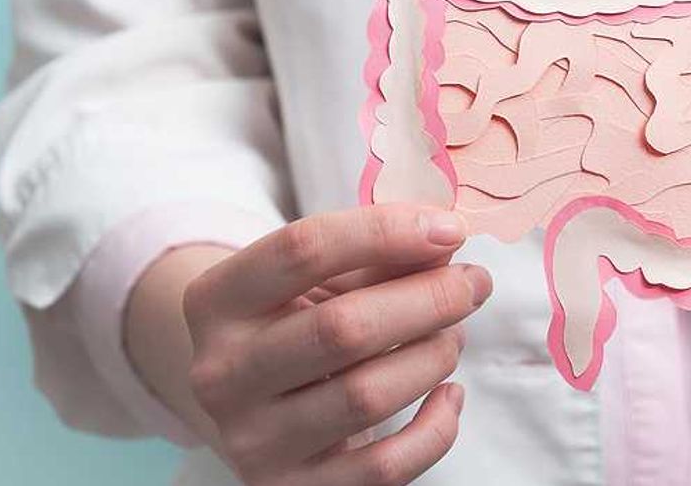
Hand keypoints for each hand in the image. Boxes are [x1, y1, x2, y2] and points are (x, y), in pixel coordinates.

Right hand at [180, 204, 489, 484]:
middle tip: (474, 284)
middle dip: (428, 299)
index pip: (303, 250)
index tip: (449, 228)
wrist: (256, 410)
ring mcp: (253, 441)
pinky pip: (385, 467)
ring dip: (433, 357)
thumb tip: (446, 239)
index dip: (386, 232)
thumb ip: (378, 256)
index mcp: (216, 301)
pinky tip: (448, 396)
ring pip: (367, 396)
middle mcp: (221, 373)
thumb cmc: (299, 326)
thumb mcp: (319, 281)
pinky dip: (435, 428)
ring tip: (453, 337)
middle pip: (342, 328)